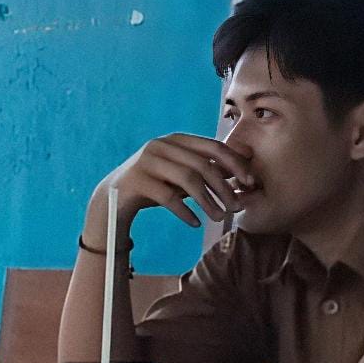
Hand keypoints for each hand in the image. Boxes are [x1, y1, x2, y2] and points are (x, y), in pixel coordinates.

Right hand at [83, 133, 255, 240]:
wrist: (113, 198)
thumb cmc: (156, 186)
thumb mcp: (183, 176)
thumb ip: (209, 170)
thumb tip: (243, 168)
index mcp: (177, 139)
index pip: (213, 146)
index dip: (235, 164)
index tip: (250, 183)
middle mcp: (161, 145)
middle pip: (202, 165)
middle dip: (224, 187)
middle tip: (236, 208)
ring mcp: (147, 161)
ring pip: (187, 179)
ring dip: (207, 201)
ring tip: (219, 218)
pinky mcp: (136, 181)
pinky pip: (167, 197)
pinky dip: (185, 211)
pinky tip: (195, 223)